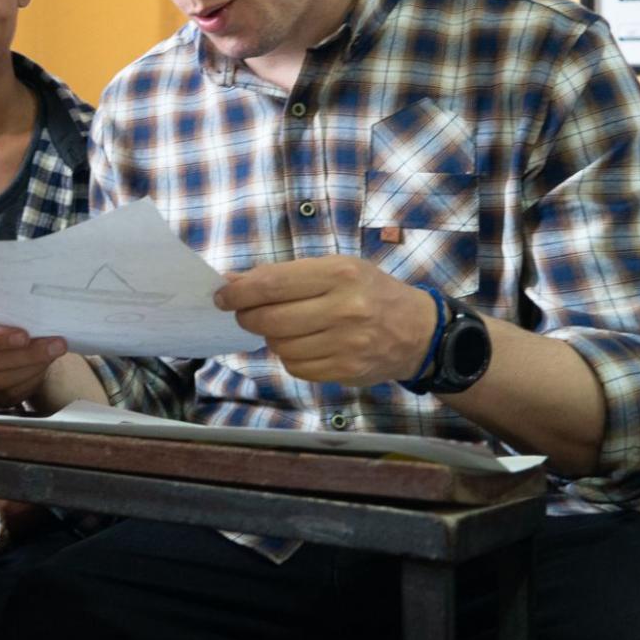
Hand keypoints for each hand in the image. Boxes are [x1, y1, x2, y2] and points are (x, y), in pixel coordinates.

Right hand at [0, 301, 66, 405]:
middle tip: (55, 347)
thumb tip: (43, 317)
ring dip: (28, 371)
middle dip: (25, 356)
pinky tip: (40, 372)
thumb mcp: (1, 303)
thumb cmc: (1, 312)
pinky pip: (1, 396)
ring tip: (51, 357)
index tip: (25, 336)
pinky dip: (24, 384)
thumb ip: (12, 309)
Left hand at [214, 257, 435, 385]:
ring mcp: (346, 343)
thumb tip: (232, 282)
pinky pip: (296, 367)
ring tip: (283, 328)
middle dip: (247, 317)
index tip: (222, 296)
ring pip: (279, 345)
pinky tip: (302, 345)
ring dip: (271, 338)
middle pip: (269, 319)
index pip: (270, 284)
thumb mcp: (335, 269)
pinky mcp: (346, 371)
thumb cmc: (369, 292)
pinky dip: (290, 357)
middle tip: (245, 314)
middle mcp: (344, 308)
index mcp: (339, 273)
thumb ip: (284, 275)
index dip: (238, 292)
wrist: (418, 331)